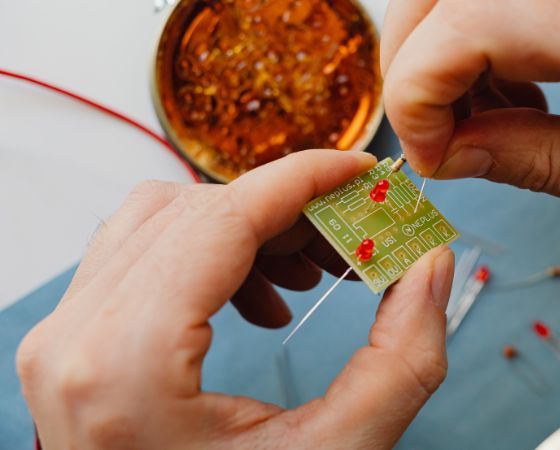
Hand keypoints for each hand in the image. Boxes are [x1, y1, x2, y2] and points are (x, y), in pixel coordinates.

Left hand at [16, 150, 454, 448]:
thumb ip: (402, 360)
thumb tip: (431, 267)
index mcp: (124, 368)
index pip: (221, 219)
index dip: (304, 179)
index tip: (363, 171)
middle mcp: (74, 343)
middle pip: (194, 211)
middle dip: (288, 211)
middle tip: (356, 237)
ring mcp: (64, 343)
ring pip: (162, 222)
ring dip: (249, 230)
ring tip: (312, 273)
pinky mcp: (74, 347)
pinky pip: (143, 257)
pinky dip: (213, 256)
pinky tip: (264, 302)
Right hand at [382, 0, 559, 233]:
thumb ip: (537, 166)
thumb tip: (446, 153)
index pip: (476, 21)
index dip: (421, 87)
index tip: (431, 153)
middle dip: (415, 65)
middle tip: (439, 135)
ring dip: (444, 52)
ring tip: (487, 117)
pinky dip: (477, 38)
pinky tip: (514, 87)